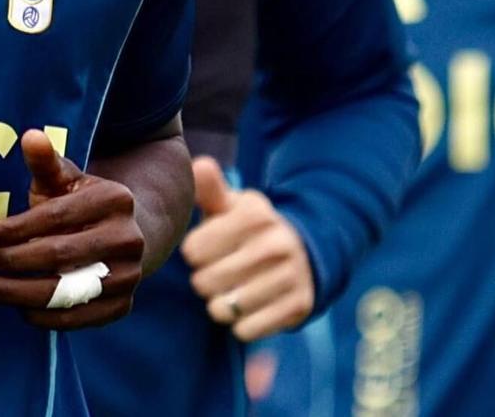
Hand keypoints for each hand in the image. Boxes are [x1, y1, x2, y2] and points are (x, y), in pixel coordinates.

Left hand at [0, 128, 147, 330]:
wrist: (127, 235)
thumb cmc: (81, 205)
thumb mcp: (65, 180)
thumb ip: (45, 163)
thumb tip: (30, 136)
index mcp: (116, 199)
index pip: (56, 217)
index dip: (16, 228)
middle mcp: (129, 239)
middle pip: (59, 256)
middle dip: (13, 261)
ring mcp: (130, 275)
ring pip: (65, 292)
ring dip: (17, 294)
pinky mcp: (123, 306)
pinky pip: (76, 318)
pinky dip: (40, 316)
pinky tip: (13, 307)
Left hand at [181, 156, 315, 341]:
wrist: (302, 254)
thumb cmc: (249, 230)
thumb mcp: (231, 206)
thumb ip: (210, 189)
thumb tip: (199, 165)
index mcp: (255, 214)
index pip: (192, 250)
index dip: (194, 252)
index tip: (208, 247)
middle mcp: (276, 243)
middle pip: (204, 282)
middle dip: (204, 280)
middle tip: (220, 271)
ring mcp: (290, 276)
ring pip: (222, 309)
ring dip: (220, 304)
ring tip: (233, 288)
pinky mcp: (298, 307)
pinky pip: (244, 330)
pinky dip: (240, 324)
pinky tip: (250, 306)